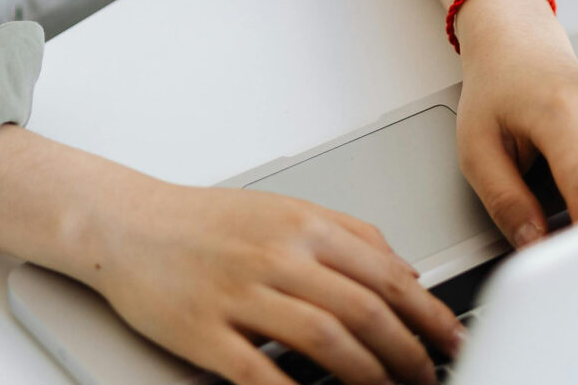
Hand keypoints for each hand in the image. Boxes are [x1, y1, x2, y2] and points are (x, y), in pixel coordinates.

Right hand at [78, 179, 462, 384]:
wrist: (126, 224)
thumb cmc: (205, 222)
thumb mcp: (285, 209)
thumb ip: (348, 234)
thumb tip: (405, 270)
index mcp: (303, 225)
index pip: (386, 274)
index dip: (428, 315)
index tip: (451, 339)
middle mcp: (277, 256)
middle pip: (363, 311)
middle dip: (407, 353)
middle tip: (428, 377)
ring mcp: (239, 294)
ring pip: (324, 340)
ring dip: (368, 376)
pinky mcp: (203, 331)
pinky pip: (259, 372)